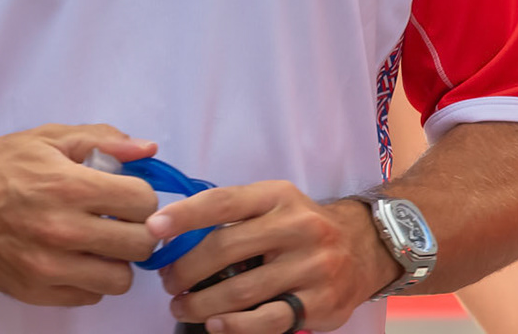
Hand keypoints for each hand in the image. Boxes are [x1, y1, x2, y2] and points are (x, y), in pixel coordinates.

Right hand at [0, 123, 160, 306]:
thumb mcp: (48, 139)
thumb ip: (102, 140)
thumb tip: (148, 150)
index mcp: (68, 186)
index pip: (142, 201)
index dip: (141, 195)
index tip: (127, 194)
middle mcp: (62, 230)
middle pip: (139, 244)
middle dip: (137, 229)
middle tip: (120, 220)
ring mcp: (48, 268)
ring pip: (120, 279)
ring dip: (116, 261)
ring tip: (99, 243)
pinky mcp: (36, 292)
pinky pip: (89, 296)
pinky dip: (90, 280)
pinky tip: (75, 258)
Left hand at [154, 182, 396, 332]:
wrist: (365, 246)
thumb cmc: (302, 226)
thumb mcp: (274, 203)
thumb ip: (233, 214)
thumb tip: (174, 232)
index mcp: (277, 196)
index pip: (222, 202)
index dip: (184, 216)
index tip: (153, 228)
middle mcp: (297, 227)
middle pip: (225, 249)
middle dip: (185, 270)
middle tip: (168, 282)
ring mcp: (311, 266)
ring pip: (241, 290)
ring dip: (201, 304)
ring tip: (182, 307)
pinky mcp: (320, 303)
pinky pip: (269, 320)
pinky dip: (236, 327)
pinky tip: (216, 326)